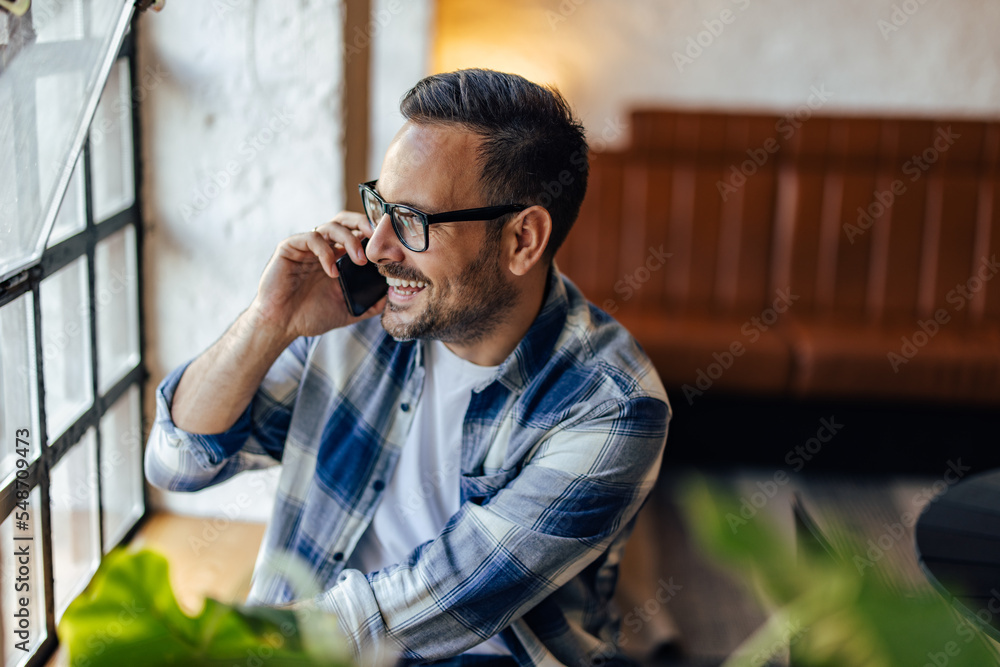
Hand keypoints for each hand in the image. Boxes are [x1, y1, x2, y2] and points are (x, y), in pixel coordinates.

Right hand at [248, 212, 385, 340]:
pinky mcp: (289, 248)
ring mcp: (305, 246)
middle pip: (345, 221)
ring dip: (350, 240)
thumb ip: (369, 303)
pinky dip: (326, 253)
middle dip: (364, 224)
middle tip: (379, 239)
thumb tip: (392, 297)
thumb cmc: (309, 316)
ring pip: (331, 226)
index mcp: (336, 257)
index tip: (393, 250)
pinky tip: (332, 272)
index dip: (375, 236)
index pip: (357, 233)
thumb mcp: (347, 310)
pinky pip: (311, 238)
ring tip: (360, 260)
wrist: (281, 326)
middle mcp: (322, 248)